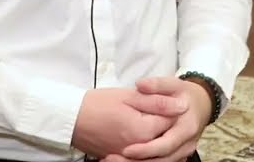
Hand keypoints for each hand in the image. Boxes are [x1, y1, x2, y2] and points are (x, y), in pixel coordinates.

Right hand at [70, 87, 186, 158]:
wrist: (71, 118)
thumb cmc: (98, 103)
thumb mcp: (131, 96)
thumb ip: (158, 102)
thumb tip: (182, 106)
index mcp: (143, 130)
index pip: (171, 122)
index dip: (174, 110)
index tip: (173, 101)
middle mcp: (137, 148)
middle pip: (165, 141)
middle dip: (170, 127)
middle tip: (167, 114)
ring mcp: (127, 155)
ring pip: (154, 154)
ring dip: (162, 143)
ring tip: (160, 128)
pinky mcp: (119, 157)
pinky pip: (141, 160)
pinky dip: (149, 153)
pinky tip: (150, 142)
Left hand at [105, 76, 211, 161]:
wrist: (201, 104)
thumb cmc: (184, 95)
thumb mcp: (173, 85)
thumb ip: (157, 84)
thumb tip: (141, 84)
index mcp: (186, 128)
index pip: (166, 145)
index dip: (146, 150)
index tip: (126, 150)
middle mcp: (186, 144)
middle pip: (161, 160)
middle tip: (112, 158)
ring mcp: (183, 152)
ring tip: (113, 160)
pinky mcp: (177, 156)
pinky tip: (124, 159)